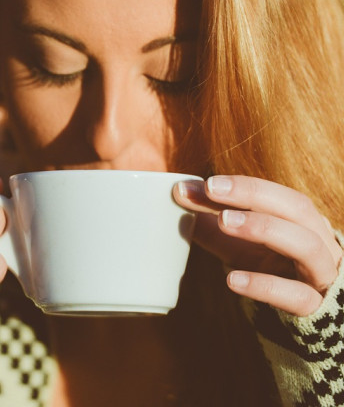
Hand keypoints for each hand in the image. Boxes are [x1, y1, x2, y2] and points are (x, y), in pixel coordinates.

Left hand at [173, 175, 342, 315]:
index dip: (244, 185)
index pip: (277, 194)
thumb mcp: (236, 243)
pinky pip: (296, 295)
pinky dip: (264, 286)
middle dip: (253, 195)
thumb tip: (179, 192)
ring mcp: (320, 275)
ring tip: (223, 221)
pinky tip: (231, 280)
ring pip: (306, 246)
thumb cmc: (267, 269)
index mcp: (302, 221)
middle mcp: (319, 241)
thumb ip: (209, 220)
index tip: (207, 183)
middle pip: (297, 208)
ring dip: (264, 228)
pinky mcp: (314, 307)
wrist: (298, 315)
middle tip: (212, 189)